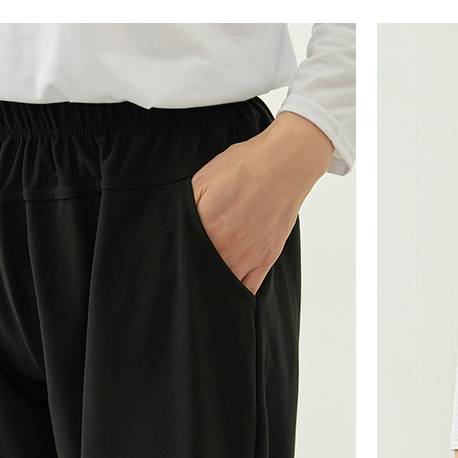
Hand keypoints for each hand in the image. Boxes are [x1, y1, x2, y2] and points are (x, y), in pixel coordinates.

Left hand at [191, 118, 333, 295]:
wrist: (283, 164)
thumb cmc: (245, 166)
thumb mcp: (202, 179)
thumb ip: (186, 208)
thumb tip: (174, 227)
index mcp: (207, 231)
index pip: (184, 259)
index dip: (178, 260)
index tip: (176, 260)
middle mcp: (227, 251)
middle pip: (204, 275)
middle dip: (196, 274)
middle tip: (190, 271)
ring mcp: (248, 258)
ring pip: (225, 287)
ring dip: (215, 286)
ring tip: (209, 279)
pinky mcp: (266, 259)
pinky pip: (250, 290)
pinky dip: (238, 294)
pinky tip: (229, 289)